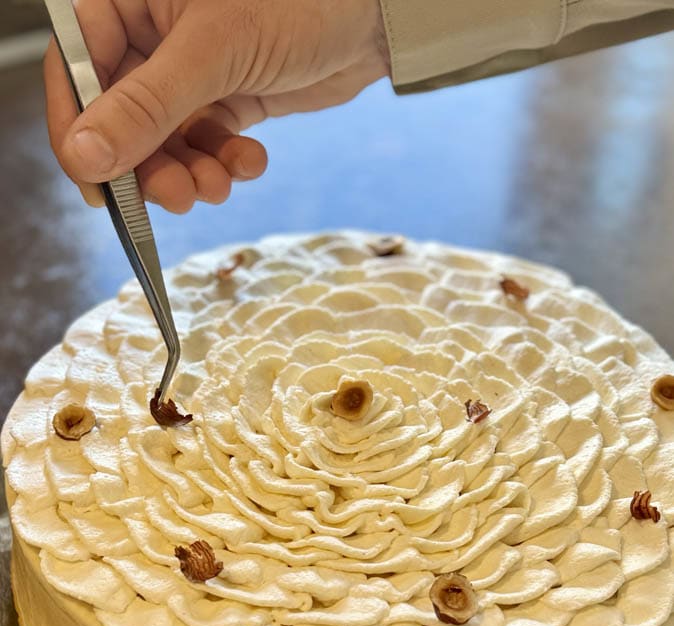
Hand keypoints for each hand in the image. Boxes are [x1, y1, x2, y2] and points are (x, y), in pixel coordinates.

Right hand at [44, 0, 388, 212]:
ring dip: (188, 174)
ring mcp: (190, 70)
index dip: (79, 133)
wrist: (372, 16)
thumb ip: (145, 107)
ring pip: (165, 141)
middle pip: (121, 118)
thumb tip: (85, 156)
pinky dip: (223, 163)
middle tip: (175, 197)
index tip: (96, 185)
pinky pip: (206, 144)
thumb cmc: (297, 1)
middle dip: (149, 167)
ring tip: (217, 184)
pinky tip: (248, 159)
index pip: (77, 70)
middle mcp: (154, 34)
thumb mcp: (212, 53)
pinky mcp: (226, 97)